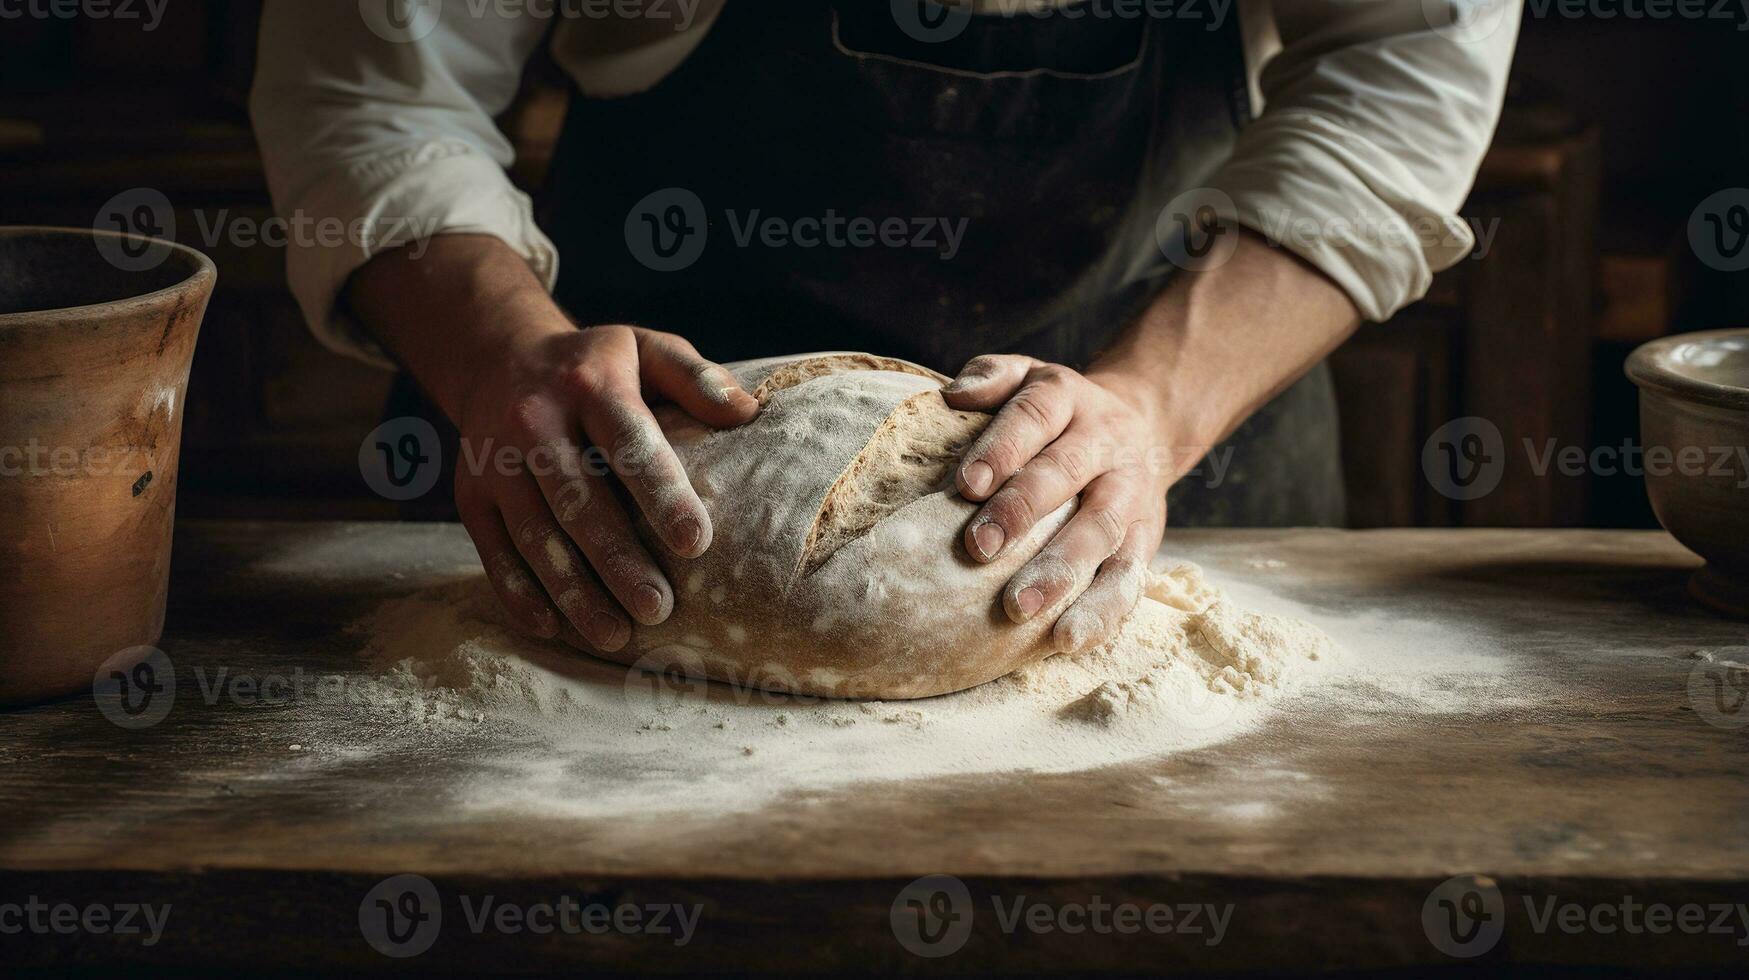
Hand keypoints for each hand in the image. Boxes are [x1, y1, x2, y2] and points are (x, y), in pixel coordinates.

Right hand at [452, 324, 757, 649]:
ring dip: (572, 590)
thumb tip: (748, 413)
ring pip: (534, 534)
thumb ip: (696, 378)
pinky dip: (519, 594)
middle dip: (618, 560)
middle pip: (578, 500)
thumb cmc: (597, 365)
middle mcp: (534, 421)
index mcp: (589, 384)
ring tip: (614, 635)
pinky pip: (493, 550)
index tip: (695, 543)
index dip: (661, 494)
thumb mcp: (646, 348)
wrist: (497, 356)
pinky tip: (553, 628)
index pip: (628, 443)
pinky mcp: (471, 495)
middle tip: (659, 609)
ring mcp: (495, 462)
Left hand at [942, 355, 1177, 653]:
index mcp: (1068, 400)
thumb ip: (993, 376)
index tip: (966, 484)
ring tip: (1019, 610)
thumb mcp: (1029, 376)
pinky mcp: (1146, 538)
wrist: (1143, 425)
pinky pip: (1131, 575)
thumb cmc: (1057, 412)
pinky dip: (1102, 610)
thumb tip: (953, 396)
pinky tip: (1069, 639)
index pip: (1035, 415)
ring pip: (1101, 530)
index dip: (1002, 447)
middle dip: (1022, 511)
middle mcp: (1105, 443)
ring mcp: (1130, 493)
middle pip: (1067, 473)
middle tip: (978, 549)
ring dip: (1062, 571)